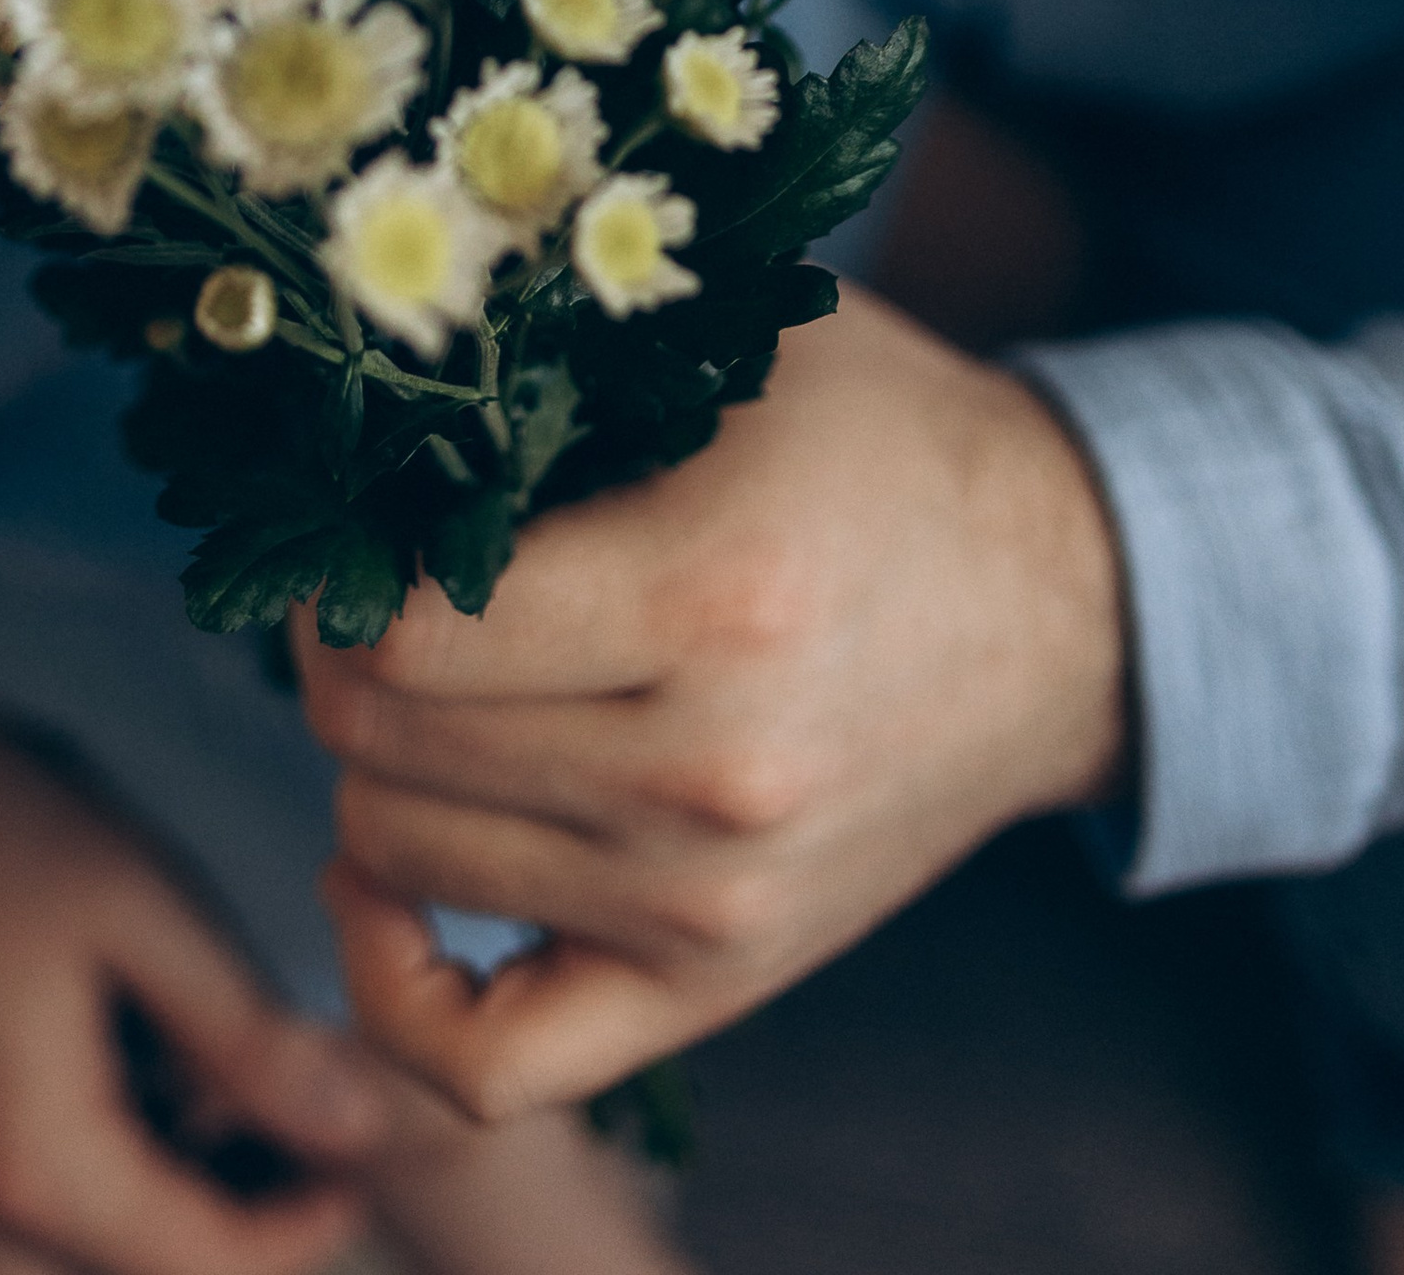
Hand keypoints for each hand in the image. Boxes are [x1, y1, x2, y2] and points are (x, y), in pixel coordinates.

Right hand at [0, 477, 385, 1274]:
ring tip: (126, 1093)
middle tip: (243, 1106)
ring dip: (90, 1223)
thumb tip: (357, 1130)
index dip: (299, 1224)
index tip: (344, 1166)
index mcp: (29, 1165)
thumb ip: (246, 1033)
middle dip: (199, 1215)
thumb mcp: (124, 892)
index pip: (206, 1261)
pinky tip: (4, 1122)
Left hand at [296, 290, 1127, 1120]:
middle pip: (385, 741)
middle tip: (369, 590)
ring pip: (402, 858)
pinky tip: (381, 874)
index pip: (406, 633)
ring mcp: (713, 900)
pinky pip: (487, 1060)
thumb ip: (566, 357)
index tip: (353, 520)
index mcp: (710, 595)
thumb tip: (366, 395)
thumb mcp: (739, 343)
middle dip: (335, 654)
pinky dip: (393, 980)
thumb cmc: (884, 445)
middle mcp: (708, 772)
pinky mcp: (723, 980)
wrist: (1068, 607)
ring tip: (417, 686)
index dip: (336, 571)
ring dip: (371, 764)